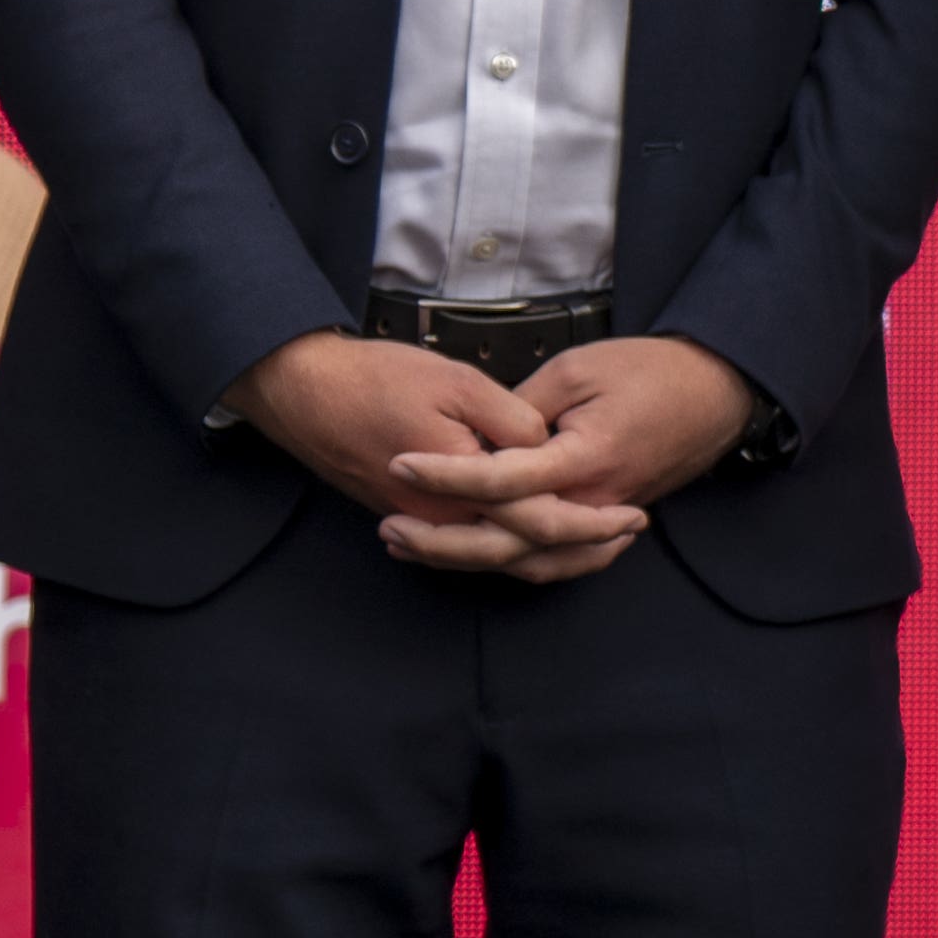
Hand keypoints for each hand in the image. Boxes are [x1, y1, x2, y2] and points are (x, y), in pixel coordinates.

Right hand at [228, 330, 639, 573]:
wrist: (303, 392)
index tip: (634, 515)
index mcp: (460, 488)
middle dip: (581, 548)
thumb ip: (512, 420)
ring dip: (549, 553)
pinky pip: (469, 543)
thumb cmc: (376, 381)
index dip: (592, 523)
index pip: (540, 521)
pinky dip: (510, 545)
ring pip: (495, 556)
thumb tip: (549, 445)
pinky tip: (538, 534)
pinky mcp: (411, 515)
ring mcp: (422, 521)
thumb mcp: (458, 383)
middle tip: (629, 532)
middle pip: (522, 552)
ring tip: (598, 541)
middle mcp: (441, 518)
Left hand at [380, 336, 757, 578]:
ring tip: (414, 546)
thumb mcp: (579, 370)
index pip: (502, 481)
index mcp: (585, 459)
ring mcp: (603, 518)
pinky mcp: (606, 519)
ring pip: (531, 563)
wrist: (719, 392)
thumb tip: (476, 440)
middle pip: (510, 544)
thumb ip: (521, 411)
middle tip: (390, 527)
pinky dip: (515, 565)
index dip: (446, 475)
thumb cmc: (654, 371)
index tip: (399, 463)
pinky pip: (557, 560)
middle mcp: (594, 502)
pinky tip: (477, 555)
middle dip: (443, 542)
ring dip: (470, 561)